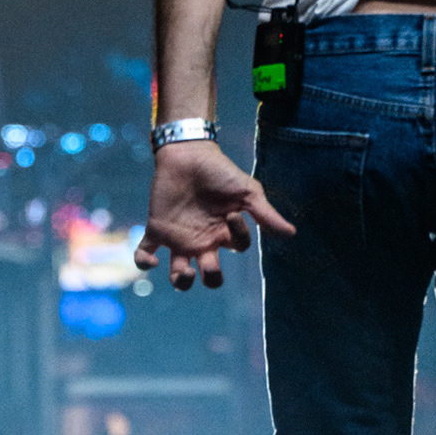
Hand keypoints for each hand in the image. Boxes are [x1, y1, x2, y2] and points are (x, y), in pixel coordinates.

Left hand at [136, 144, 293, 291]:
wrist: (189, 153)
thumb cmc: (220, 171)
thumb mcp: (247, 192)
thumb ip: (265, 214)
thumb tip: (291, 234)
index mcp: (225, 233)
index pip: (238, 249)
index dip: (239, 238)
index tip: (233, 214)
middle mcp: (203, 241)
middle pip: (209, 275)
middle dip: (211, 279)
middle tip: (207, 266)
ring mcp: (179, 238)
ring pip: (178, 274)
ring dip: (180, 282)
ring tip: (184, 272)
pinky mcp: (157, 229)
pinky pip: (145, 253)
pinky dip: (144, 261)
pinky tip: (151, 260)